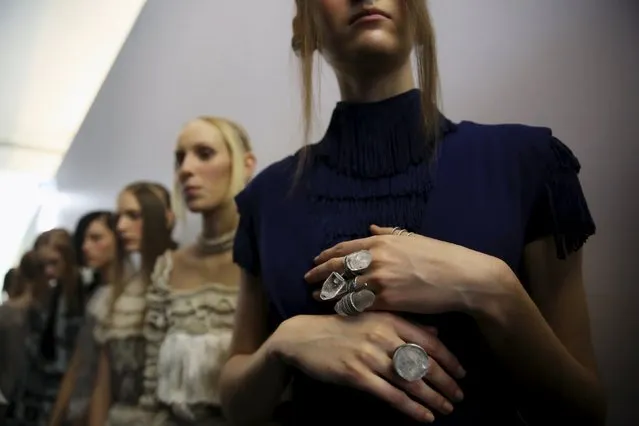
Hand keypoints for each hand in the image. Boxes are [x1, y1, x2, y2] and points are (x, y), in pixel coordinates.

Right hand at [270, 312, 465, 422]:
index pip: (429, 341)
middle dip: (445, 382)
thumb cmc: (341, 327)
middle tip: (460, 396)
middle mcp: (382, 335)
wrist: (304, 337)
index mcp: (389, 319)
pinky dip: (411, 408)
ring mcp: (369, 355)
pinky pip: (390, 395)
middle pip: (423, 362)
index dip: (449, 359)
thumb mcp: (373, 317)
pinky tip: (425, 416)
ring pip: (410, 381)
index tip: (463, 373)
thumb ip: (404, 324)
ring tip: (447, 408)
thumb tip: (436, 332)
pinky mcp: (356, 374)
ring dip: (433, 398)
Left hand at [305, 225, 504, 314]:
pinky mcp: (388, 302)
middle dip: (319, 274)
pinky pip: (358, 306)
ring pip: (344, 289)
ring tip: (316, 296)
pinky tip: (337, 310)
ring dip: (327, 293)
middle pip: (337, 268)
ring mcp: (380, 282)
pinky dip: (345, 307)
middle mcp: (376, 260)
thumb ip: (388, 234)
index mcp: (381, 243)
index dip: (326, 256)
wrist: (461, 278)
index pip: (343, 249)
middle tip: (307, 280)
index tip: (316, 261)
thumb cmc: (440, 256)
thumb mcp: (412, 238)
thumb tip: (370, 228)